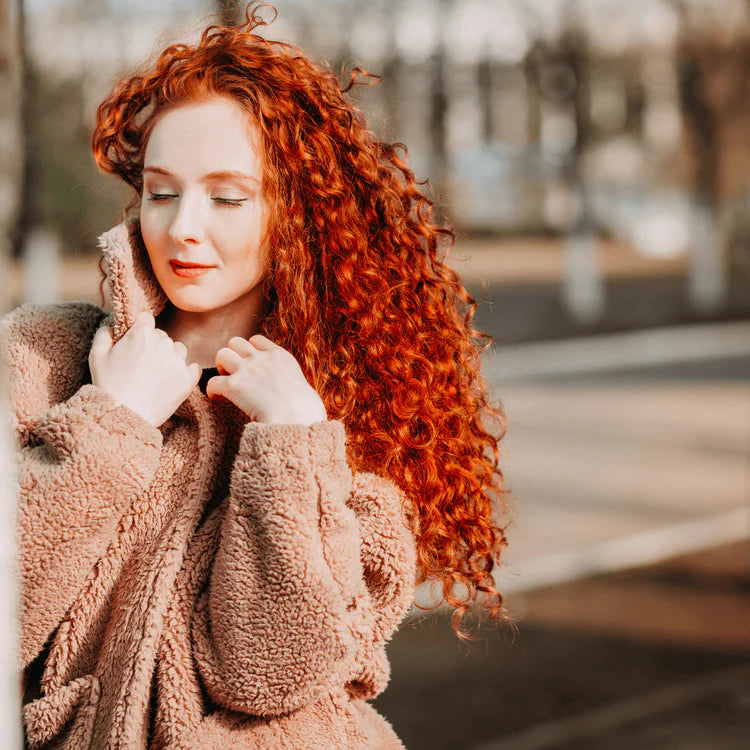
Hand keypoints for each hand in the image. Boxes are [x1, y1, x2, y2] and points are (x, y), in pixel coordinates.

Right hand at [88, 311, 201, 426]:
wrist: (125, 416)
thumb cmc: (108, 386)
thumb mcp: (97, 356)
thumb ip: (105, 333)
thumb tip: (113, 325)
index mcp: (142, 333)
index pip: (146, 319)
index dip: (140, 329)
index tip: (136, 342)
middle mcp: (163, 343)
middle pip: (162, 336)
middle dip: (153, 346)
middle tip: (141, 365)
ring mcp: (177, 361)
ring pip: (178, 350)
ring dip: (170, 357)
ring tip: (155, 375)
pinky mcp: (188, 378)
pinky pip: (193, 368)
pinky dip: (185, 372)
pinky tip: (172, 381)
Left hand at [206, 335, 327, 425]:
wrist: (297, 418)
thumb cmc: (305, 411)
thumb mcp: (301, 386)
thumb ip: (289, 381)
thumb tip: (289, 393)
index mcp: (279, 356)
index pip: (256, 340)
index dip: (250, 352)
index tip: (250, 366)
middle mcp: (261, 358)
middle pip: (235, 342)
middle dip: (232, 356)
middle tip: (235, 374)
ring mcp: (246, 370)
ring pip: (221, 354)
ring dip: (220, 368)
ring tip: (226, 383)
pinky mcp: (234, 386)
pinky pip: (212, 381)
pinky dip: (213, 391)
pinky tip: (218, 400)